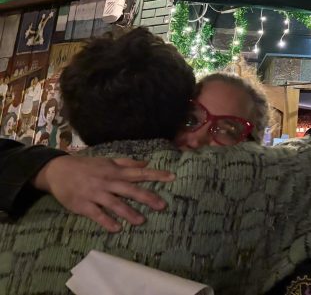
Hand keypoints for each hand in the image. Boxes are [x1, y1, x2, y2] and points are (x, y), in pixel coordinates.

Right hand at [33, 155, 174, 231]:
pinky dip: (107, 221)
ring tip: (141, 221)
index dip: (156, 175)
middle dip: (147, 197)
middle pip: (130, 189)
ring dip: (128, 212)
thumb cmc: (87, 166)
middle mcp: (108, 181)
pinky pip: (96, 214)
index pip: (139, 172)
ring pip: (114, 203)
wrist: (58, 171)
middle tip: (162, 205)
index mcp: (115, 171)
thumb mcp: (108, 161)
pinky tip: (117, 228)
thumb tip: (146, 163)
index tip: (172, 177)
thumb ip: (127, 163)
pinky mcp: (83, 205)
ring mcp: (95, 194)